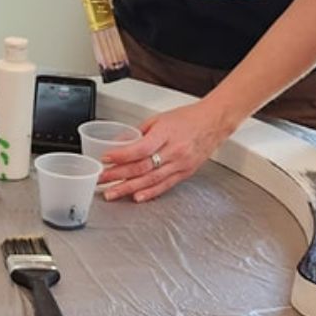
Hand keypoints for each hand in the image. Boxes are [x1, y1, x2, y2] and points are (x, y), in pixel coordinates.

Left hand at [99, 99, 232, 201]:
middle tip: (102, 180)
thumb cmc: (187, 118)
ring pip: (151, 180)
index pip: (140, 148)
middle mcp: (174, 151)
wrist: (213, 123)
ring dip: (128, 188)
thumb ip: (138, 133)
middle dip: (118, 175)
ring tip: (112, 193)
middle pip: (142, 167)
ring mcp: (181, 164)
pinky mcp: (185, 173)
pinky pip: (164, 186)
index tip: (106, 158)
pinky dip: (149, 193)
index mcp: (166, 133)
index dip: (121, 155)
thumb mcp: (159, 119)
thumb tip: (118, 145)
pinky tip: (136, 197)